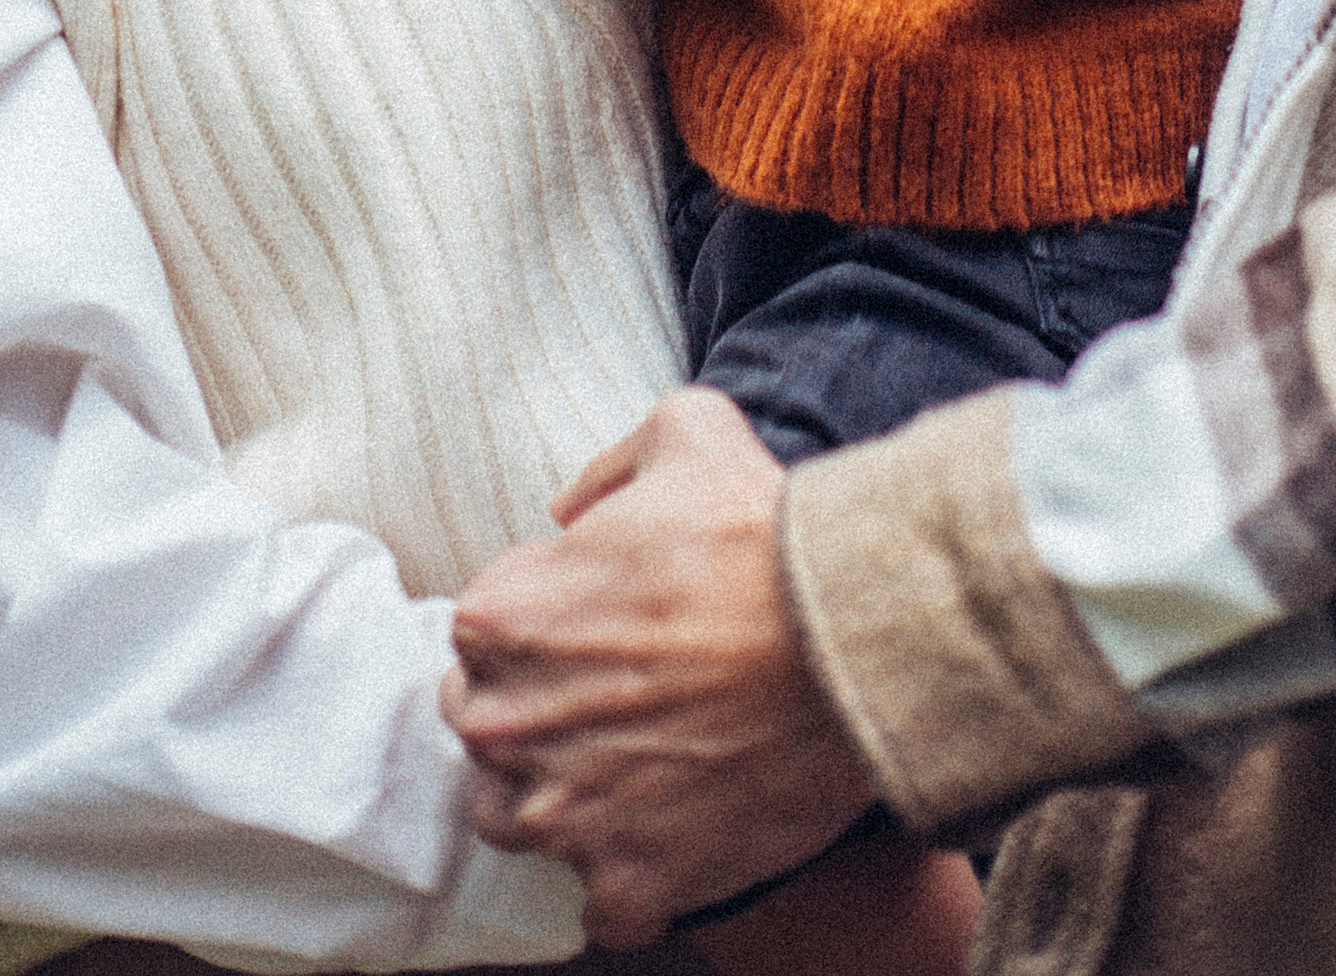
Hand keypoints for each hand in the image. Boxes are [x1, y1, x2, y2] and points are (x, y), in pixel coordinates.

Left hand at [446, 387, 876, 945]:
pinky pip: (603, 903)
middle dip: (541, 710)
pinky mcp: (625, 884)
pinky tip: (680, 830)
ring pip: (523, 820)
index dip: (547, 624)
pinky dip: (634, 877)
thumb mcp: (687, 432)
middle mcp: (508, 726)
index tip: (604, 625)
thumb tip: (573, 511)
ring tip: (644, 764)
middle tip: (624, 693)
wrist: (851, 642)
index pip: (484, 632)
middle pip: (489, 726)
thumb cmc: (763, 537)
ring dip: (568, 798)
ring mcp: (562, 817)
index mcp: (502, 618)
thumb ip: (611, 464)